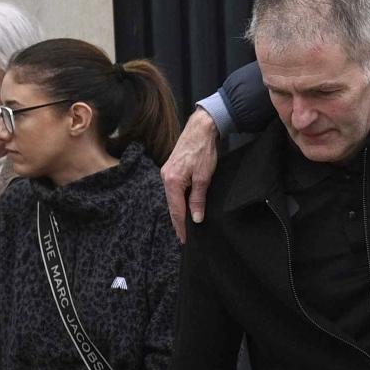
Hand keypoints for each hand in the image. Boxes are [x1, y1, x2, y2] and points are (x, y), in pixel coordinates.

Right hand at [162, 108, 218, 242]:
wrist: (201, 129)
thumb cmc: (203, 151)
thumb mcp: (204, 178)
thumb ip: (198, 198)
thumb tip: (196, 218)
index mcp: (172, 182)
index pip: (177, 211)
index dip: (182, 227)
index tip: (185, 240)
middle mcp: (166, 178)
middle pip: (172, 206)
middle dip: (178, 222)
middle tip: (184, 238)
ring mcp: (167, 173)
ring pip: (173, 199)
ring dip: (178, 212)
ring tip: (185, 227)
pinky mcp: (171, 169)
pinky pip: (174, 191)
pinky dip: (178, 201)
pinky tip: (184, 207)